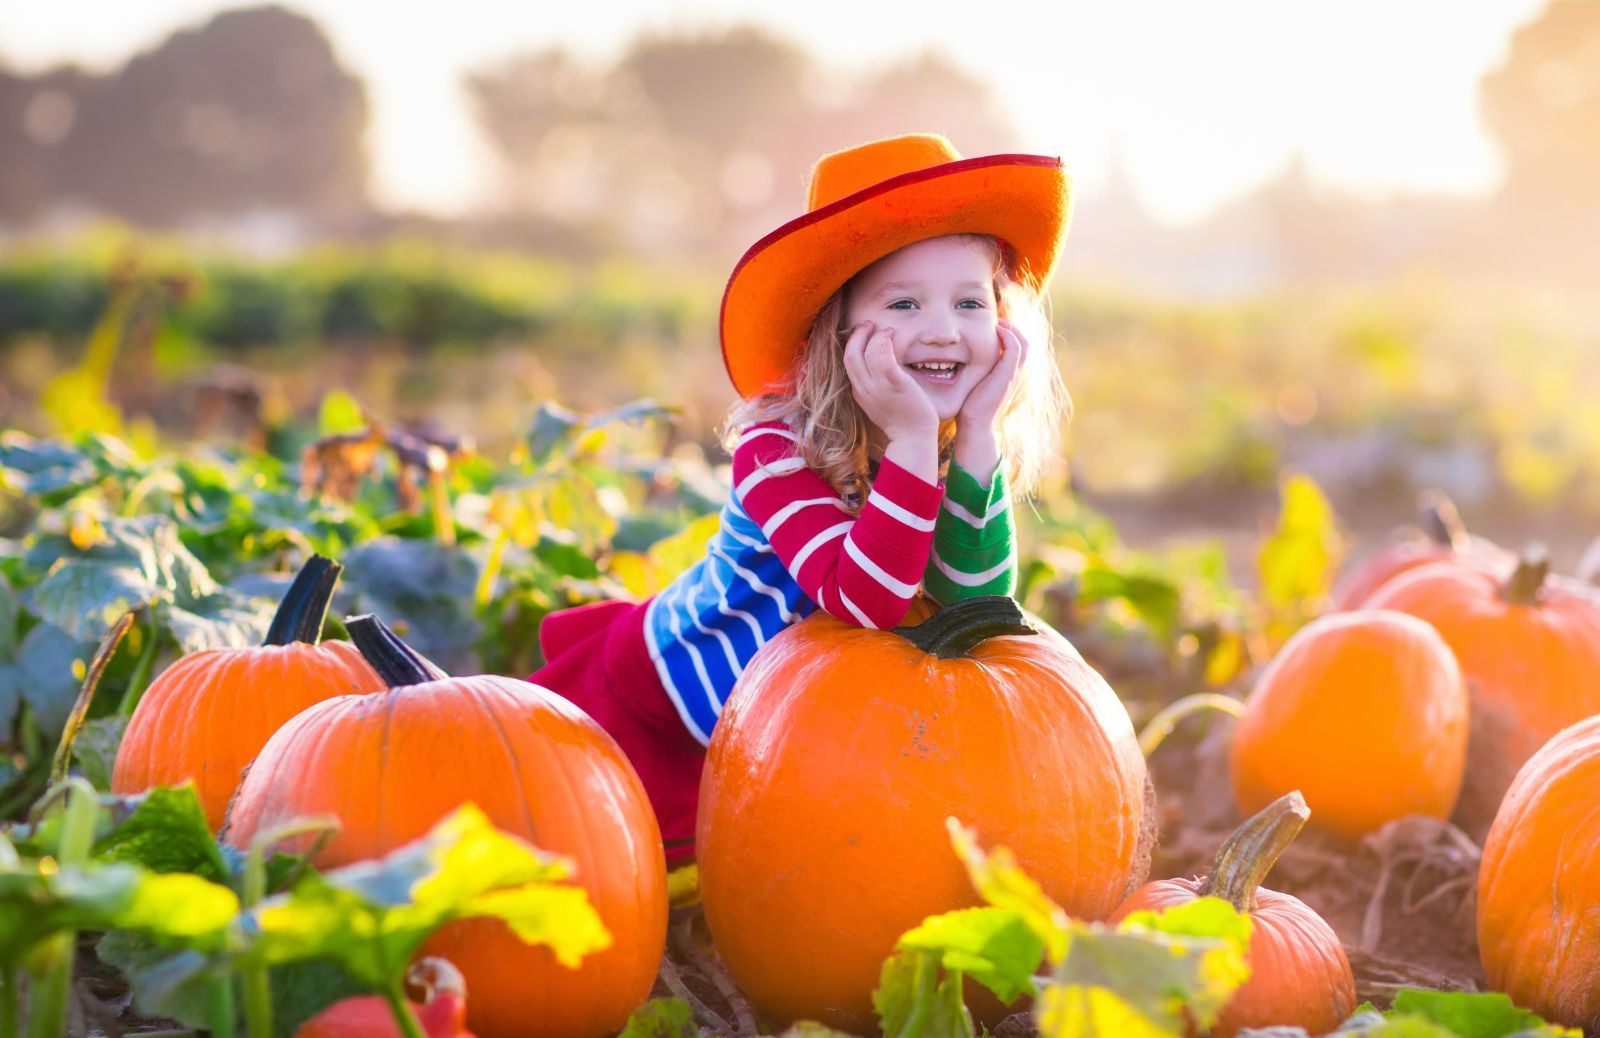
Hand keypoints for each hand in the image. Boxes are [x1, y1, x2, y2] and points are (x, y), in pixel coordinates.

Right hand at [842, 320, 938, 442]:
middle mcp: (865, 388)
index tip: (864, 333)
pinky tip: (891, 336)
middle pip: (850, 354)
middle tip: (870, 324)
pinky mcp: (895, 384)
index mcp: (860, 391)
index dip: (854, 343)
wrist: (912, 439)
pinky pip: (883, 358)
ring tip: (887, 330)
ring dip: (875, 335)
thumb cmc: (902, 420)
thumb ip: (875, 386)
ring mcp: (878, 387)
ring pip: (865, 352)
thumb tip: (878, 369)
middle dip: (858, 334)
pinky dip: (883, 343)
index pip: (849, 361)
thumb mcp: (880, 402)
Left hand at [953, 319, 1027, 481]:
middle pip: (1024, 342)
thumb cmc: (968, 406)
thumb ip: (971, 371)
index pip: (1017, 348)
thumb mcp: (972, 383)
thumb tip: (954, 359)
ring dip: (1010, 328)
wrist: (974, 425)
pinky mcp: (1007, 374)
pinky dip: (1007, 336)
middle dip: (1011, 328)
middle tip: (995, 319)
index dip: (1008, 334)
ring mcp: (1013, 374)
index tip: (992, 325)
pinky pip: (1014, 348)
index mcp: (1008, 375)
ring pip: (1022, 342)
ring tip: (996, 321)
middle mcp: (1014, 373)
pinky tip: (994, 330)